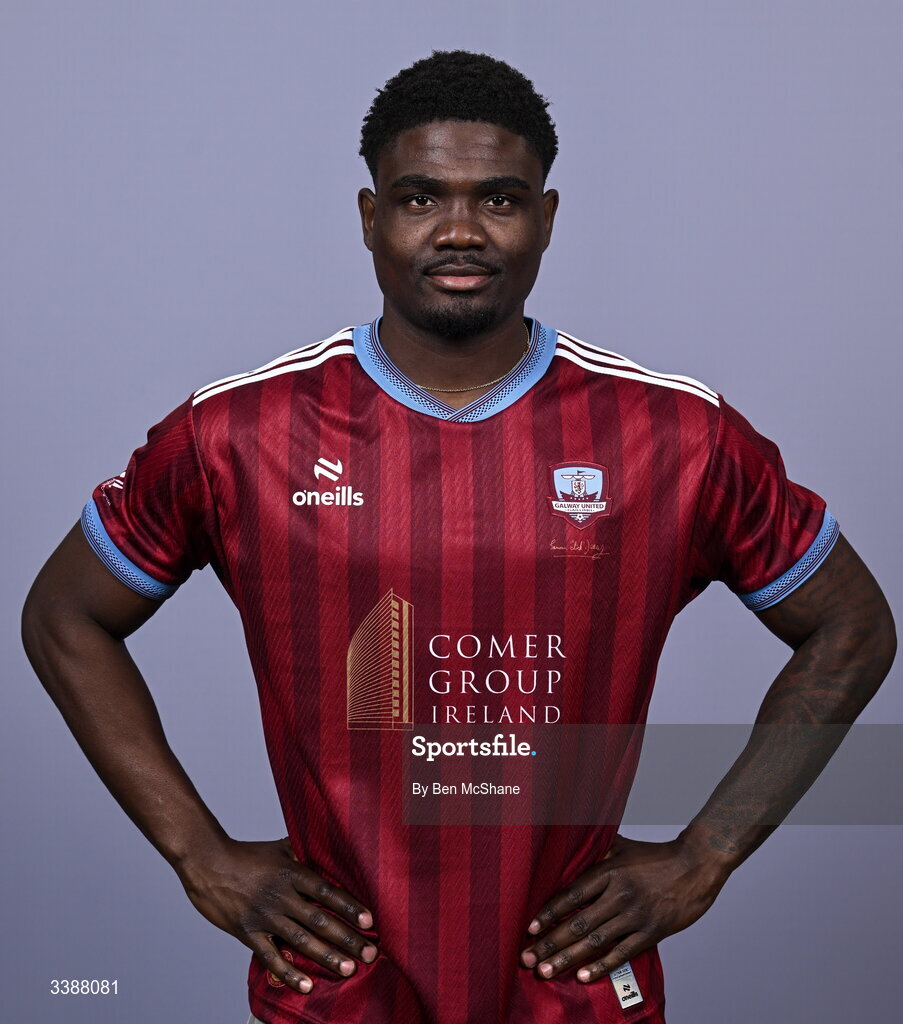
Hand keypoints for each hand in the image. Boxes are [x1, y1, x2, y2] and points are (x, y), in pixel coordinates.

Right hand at [177, 836, 376, 993]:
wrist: (207, 863)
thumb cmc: (245, 855)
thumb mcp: (279, 848)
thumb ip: (304, 850)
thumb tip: (330, 844)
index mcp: (291, 872)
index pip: (326, 891)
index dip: (349, 906)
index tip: (369, 920)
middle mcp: (281, 895)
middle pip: (319, 919)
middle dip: (347, 938)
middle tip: (371, 952)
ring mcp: (264, 915)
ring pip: (300, 940)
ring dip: (326, 956)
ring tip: (348, 968)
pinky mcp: (247, 933)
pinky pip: (271, 957)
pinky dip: (289, 973)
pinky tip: (307, 985)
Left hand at [520, 833, 729, 983]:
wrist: (696, 865)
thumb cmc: (657, 855)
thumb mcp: (622, 846)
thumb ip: (597, 851)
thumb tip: (571, 848)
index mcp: (609, 871)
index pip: (571, 895)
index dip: (549, 913)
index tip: (530, 929)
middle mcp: (619, 894)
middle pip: (578, 922)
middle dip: (549, 944)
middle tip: (527, 959)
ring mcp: (635, 915)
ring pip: (595, 941)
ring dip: (567, 958)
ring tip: (545, 971)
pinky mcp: (651, 932)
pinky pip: (622, 953)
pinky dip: (601, 966)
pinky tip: (583, 976)